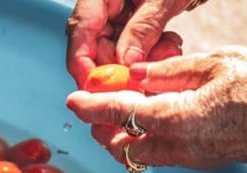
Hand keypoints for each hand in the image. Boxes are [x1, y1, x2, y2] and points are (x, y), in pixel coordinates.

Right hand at [66, 0, 187, 88]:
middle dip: (121, 67)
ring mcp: (114, 14)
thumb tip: (126, 64)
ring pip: (116, 52)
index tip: (100, 89)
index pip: (79, 34)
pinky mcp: (129, 22)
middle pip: (95, 49)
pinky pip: (131, 47)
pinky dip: (149, 53)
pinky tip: (167, 46)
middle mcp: (101, 6)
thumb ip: (143, 29)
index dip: (85, 66)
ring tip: (167, 52)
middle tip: (145, 77)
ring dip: (140, 61)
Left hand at [66, 47, 246, 168]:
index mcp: (176, 118)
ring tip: (121, 111)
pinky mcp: (197, 162)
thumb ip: (168, 71)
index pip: (119, 114)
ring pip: (135, 155)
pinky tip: (147, 121)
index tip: (73, 100)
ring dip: (120, 137)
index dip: (92, 107)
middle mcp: (176, 145)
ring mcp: (186, 158)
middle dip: (101, 127)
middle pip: (118, 144)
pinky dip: (142, 141)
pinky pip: (156, 156)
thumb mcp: (216, 62)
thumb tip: (134, 74)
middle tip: (97, 104)